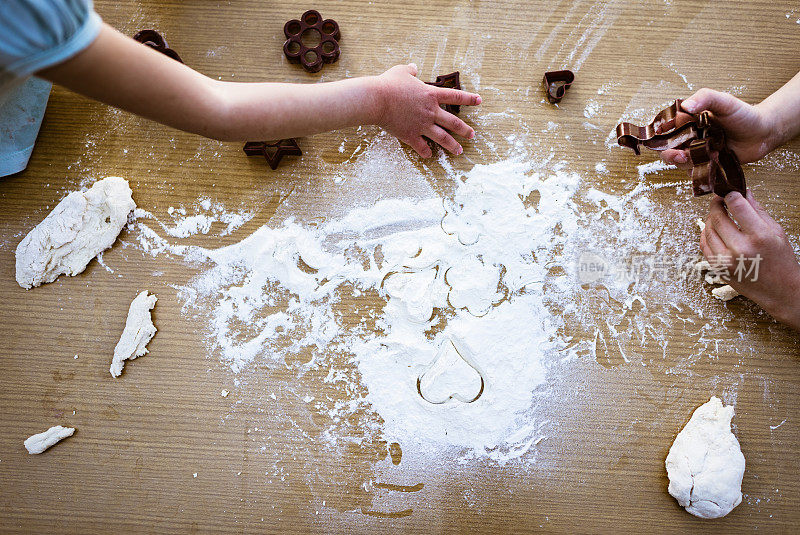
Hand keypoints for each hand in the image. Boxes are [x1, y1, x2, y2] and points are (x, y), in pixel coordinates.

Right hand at [373, 64, 480, 157]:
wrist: (377, 100)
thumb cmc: (388, 84)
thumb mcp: (401, 71)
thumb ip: (410, 70)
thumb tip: (413, 67)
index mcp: (431, 95)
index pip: (455, 96)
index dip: (469, 98)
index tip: (479, 101)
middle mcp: (430, 111)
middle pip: (453, 122)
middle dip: (464, 130)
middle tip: (471, 135)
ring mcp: (422, 125)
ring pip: (442, 138)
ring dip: (452, 145)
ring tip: (459, 151)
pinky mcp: (410, 135)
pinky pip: (421, 147)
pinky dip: (426, 152)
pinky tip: (429, 155)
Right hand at [661, 88, 778, 166]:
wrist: (763, 133)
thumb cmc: (744, 115)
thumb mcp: (724, 101)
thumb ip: (705, 98)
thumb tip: (685, 105)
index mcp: (688, 121)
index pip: (665, 128)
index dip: (659, 133)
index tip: (659, 136)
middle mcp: (689, 137)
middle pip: (667, 149)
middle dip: (669, 154)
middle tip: (679, 154)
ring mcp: (697, 152)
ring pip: (680, 163)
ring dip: (687, 163)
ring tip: (701, 157)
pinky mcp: (706, 165)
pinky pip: (696, 172)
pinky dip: (700, 171)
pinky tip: (712, 163)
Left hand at [700, 189, 799, 329]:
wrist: (780, 291)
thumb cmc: (781, 261)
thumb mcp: (776, 232)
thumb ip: (758, 211)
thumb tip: (744, 193)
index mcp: (759, 236)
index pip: (737, 206)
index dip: (731, 195)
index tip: (729, 191)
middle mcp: (740, 248)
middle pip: (718, 217)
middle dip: (717, 205)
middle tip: (719, 200)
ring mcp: (726, 260)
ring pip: (708, 230)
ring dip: (710, 219)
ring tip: (718, 214)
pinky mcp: (718, 268)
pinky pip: (704, 246)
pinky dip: (705, 234)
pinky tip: (712, 229)